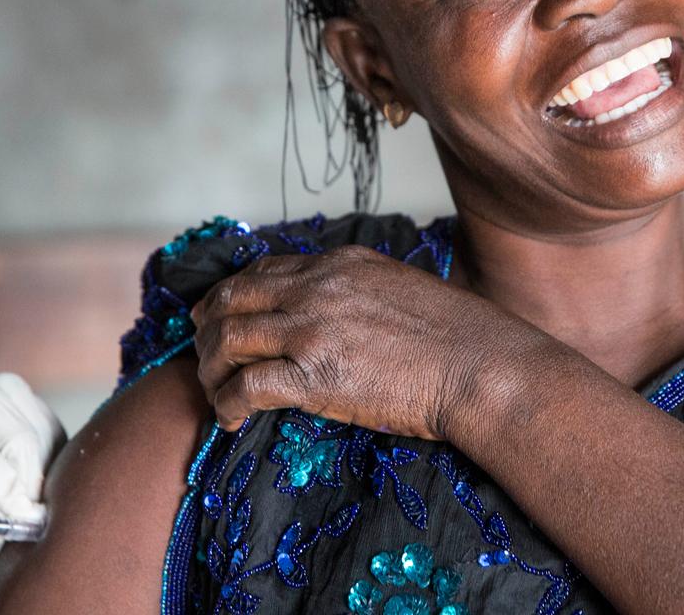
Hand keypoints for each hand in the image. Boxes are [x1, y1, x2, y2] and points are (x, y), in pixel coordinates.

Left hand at [189, 245, 535, 439]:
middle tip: (203, 354)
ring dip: (210, 369)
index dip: (230, 294)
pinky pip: (245, 387)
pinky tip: (231, 419)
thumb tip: (339, 313)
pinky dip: (226, 404)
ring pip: (228, 339)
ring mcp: (311, 330)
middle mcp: (316, 288)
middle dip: (207, 327)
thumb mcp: (400, 288)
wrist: (481, 366)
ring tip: (214, 391)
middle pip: (232, 298)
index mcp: (338, 264)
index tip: (218, 315)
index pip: (263, 270)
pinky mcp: (314, 377)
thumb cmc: (458, 336)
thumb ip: (358, 291)